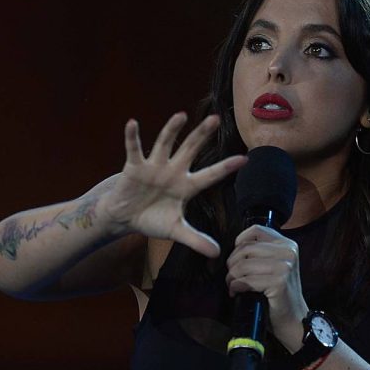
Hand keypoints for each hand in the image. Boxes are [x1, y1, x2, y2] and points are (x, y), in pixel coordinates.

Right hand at [99, 112, 246, 257]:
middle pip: (190, 149)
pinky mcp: (134, 167)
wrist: (126, 217)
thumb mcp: (176, 231)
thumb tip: (217, 254)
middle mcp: (173, 171)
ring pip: (164, 144)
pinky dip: (133, 137)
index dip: (225, 168)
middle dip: (202, 135)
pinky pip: (134, 149)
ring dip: (171, 130)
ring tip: (180, 116)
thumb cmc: (153, 220)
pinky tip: (132, 123)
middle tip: (216, 119)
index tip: (244, 159)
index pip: (210, 175)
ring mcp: (154, 167)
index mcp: (187, 186)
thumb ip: (196, 239)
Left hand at [226, 225, 309, 349]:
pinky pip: (246, 281)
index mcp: (287, 244)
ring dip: (232, 277)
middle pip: (246, 248)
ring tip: (233, 285)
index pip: (256, 230)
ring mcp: (285, 266)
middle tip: (231, 277)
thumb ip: (261, 251)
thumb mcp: (274, 264)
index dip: (239, 242)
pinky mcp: (279, 282)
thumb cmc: (278, 293)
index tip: (236, 257)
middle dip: (232, 264)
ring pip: (243, 265)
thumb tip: (234, 246)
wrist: (294, 318)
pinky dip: (236, 287)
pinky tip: (237, 292)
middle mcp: (288, 251)